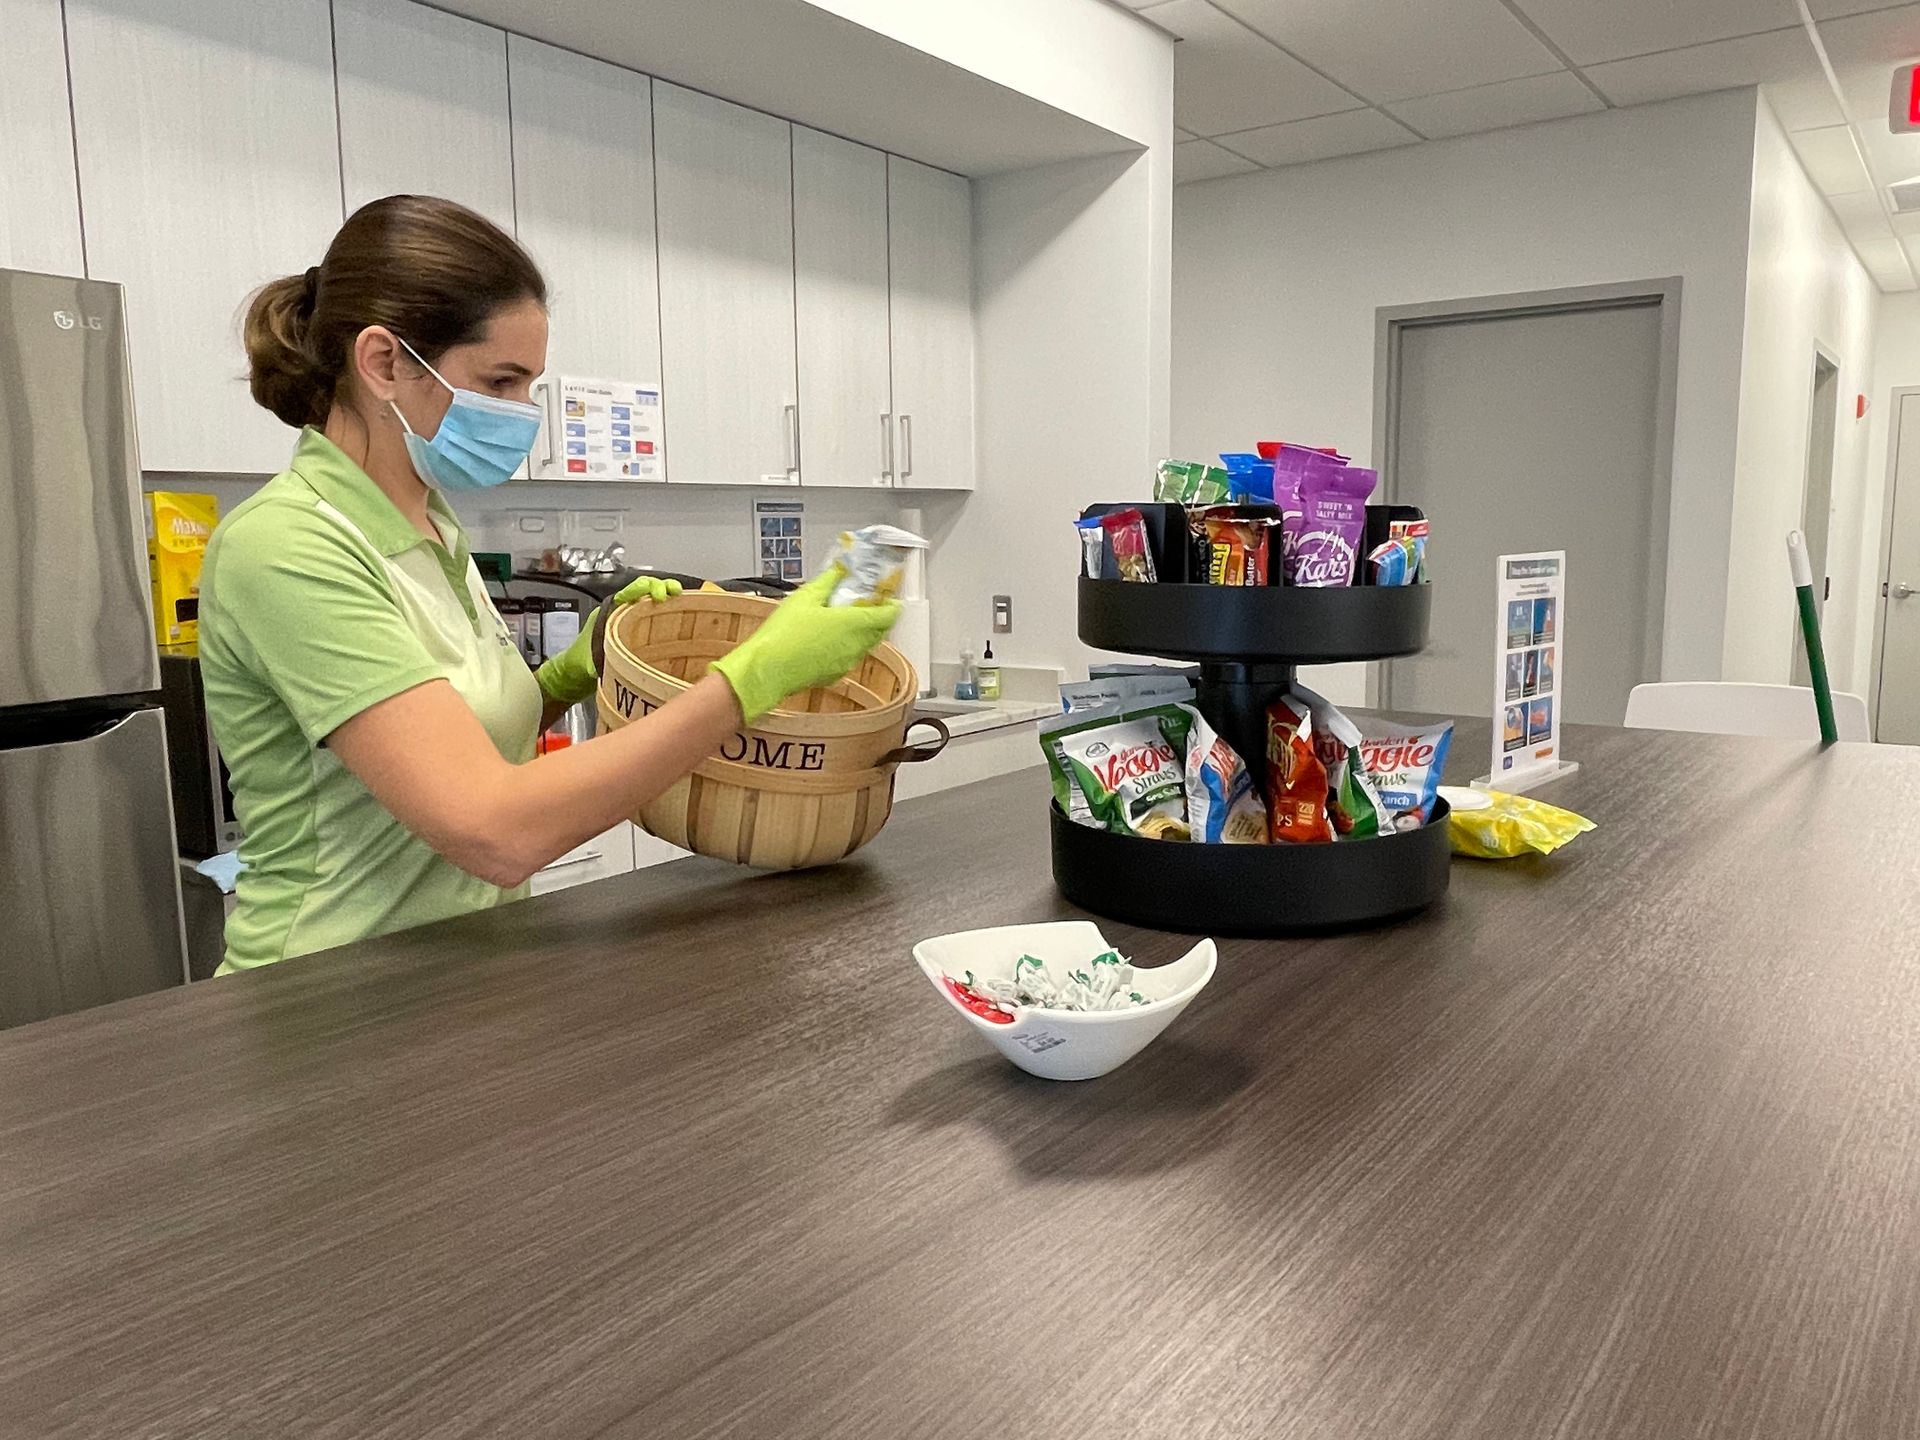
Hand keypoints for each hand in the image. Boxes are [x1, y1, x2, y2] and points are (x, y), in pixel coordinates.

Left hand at [533, 574, 683, 706]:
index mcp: (607, 613)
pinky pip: (654, 622)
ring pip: (651, 605)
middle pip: (644, 592)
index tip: (658, 595)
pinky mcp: (636, 638)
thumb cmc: (576, 665)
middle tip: (674, 593)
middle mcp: (619, 615)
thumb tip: (608, 663)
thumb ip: (595, 661)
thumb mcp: (585, 662)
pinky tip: (680, 620)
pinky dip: (668, 617)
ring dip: (668, 600)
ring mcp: (629, 625)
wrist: (572, 678)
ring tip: (683, 599)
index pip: (628, 592)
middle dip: (661, 588)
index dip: (645, 588)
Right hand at [711, 568, 900, 721]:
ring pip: (866, 644)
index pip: (889, 615)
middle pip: (881, 630)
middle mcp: (856, 646)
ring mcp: (847, 663)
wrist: (766, 670)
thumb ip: (828, 581)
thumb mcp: (805, 597)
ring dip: (862, 631)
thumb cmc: (783, 635)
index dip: (892, 604)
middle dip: (878, 616)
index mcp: (854, 624)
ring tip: (844, 617)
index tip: (886, 595)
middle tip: (865, 602)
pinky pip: (850, 657)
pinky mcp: (835, 674)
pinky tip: (829, 637)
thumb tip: (839, 570)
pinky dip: (848, 645)